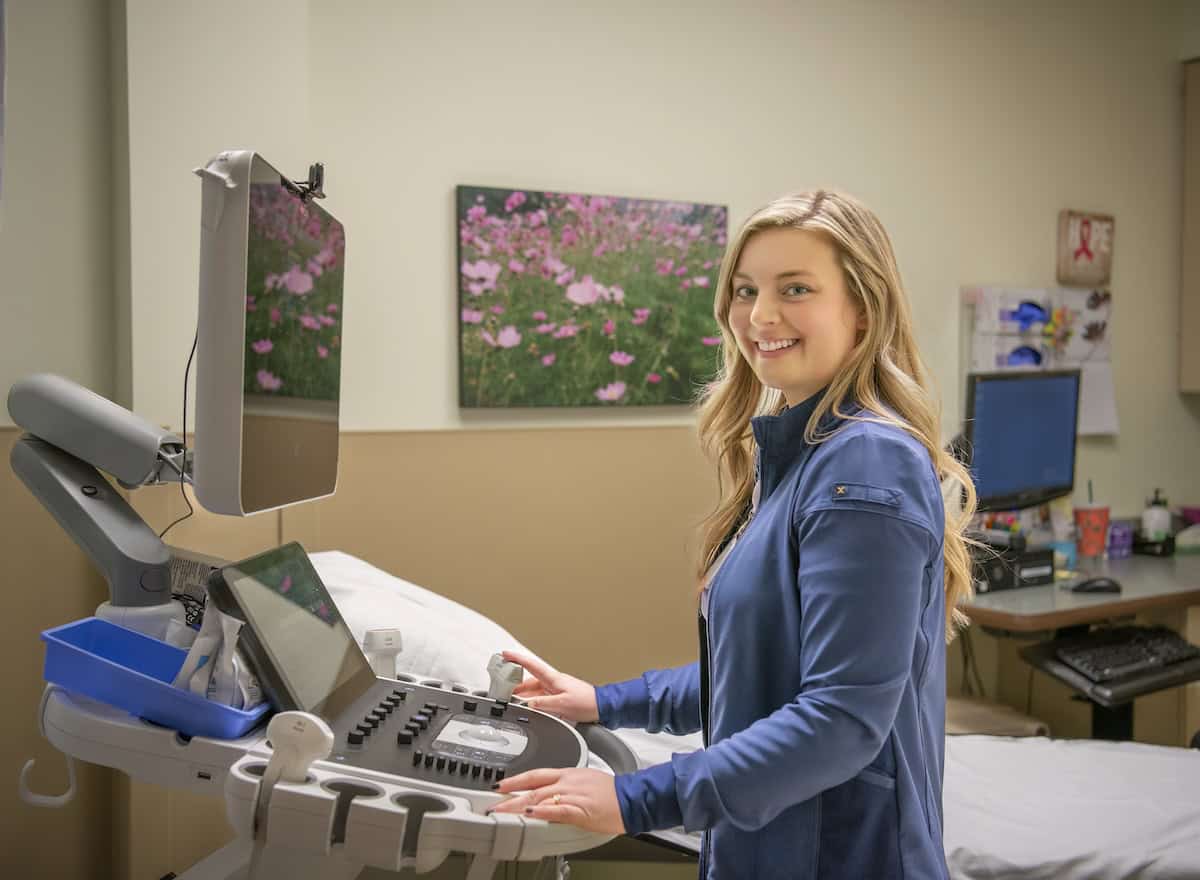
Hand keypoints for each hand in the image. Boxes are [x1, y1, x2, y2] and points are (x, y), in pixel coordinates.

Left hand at [489, 767, 624, 834]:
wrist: (631, 798)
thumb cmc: (610, 793)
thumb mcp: (583, 782)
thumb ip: (563, 788)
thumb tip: (547, 797)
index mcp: (567, 774)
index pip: (535, 774)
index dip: (515, 780)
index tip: (499, 786)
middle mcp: (567, 782)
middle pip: (532, 787)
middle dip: (509, 796)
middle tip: (492, 805)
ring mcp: (573, 795)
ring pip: (540, 798)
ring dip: (518, 806)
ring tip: (502, 813)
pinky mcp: (581, 809)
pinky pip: (558, 809)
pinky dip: (543, 812)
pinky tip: (531, 815)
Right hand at [503, 651, 598, 722]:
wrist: (602, 707)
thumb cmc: (587, 702)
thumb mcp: (561, 704)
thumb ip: (543, 703)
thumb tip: (528, 703)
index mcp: (553, 678)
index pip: (531, 665)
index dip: (517, 659)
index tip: (505, 654)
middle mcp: (554, 682)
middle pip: (530, 680)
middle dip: (516, 683)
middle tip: (503, 686)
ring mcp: (557, 689)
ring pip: (535, 690)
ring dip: (524, 694)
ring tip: (513, 700)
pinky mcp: (560, 697)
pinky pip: (542, 697)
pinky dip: (533, 701)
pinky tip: (530, 707)